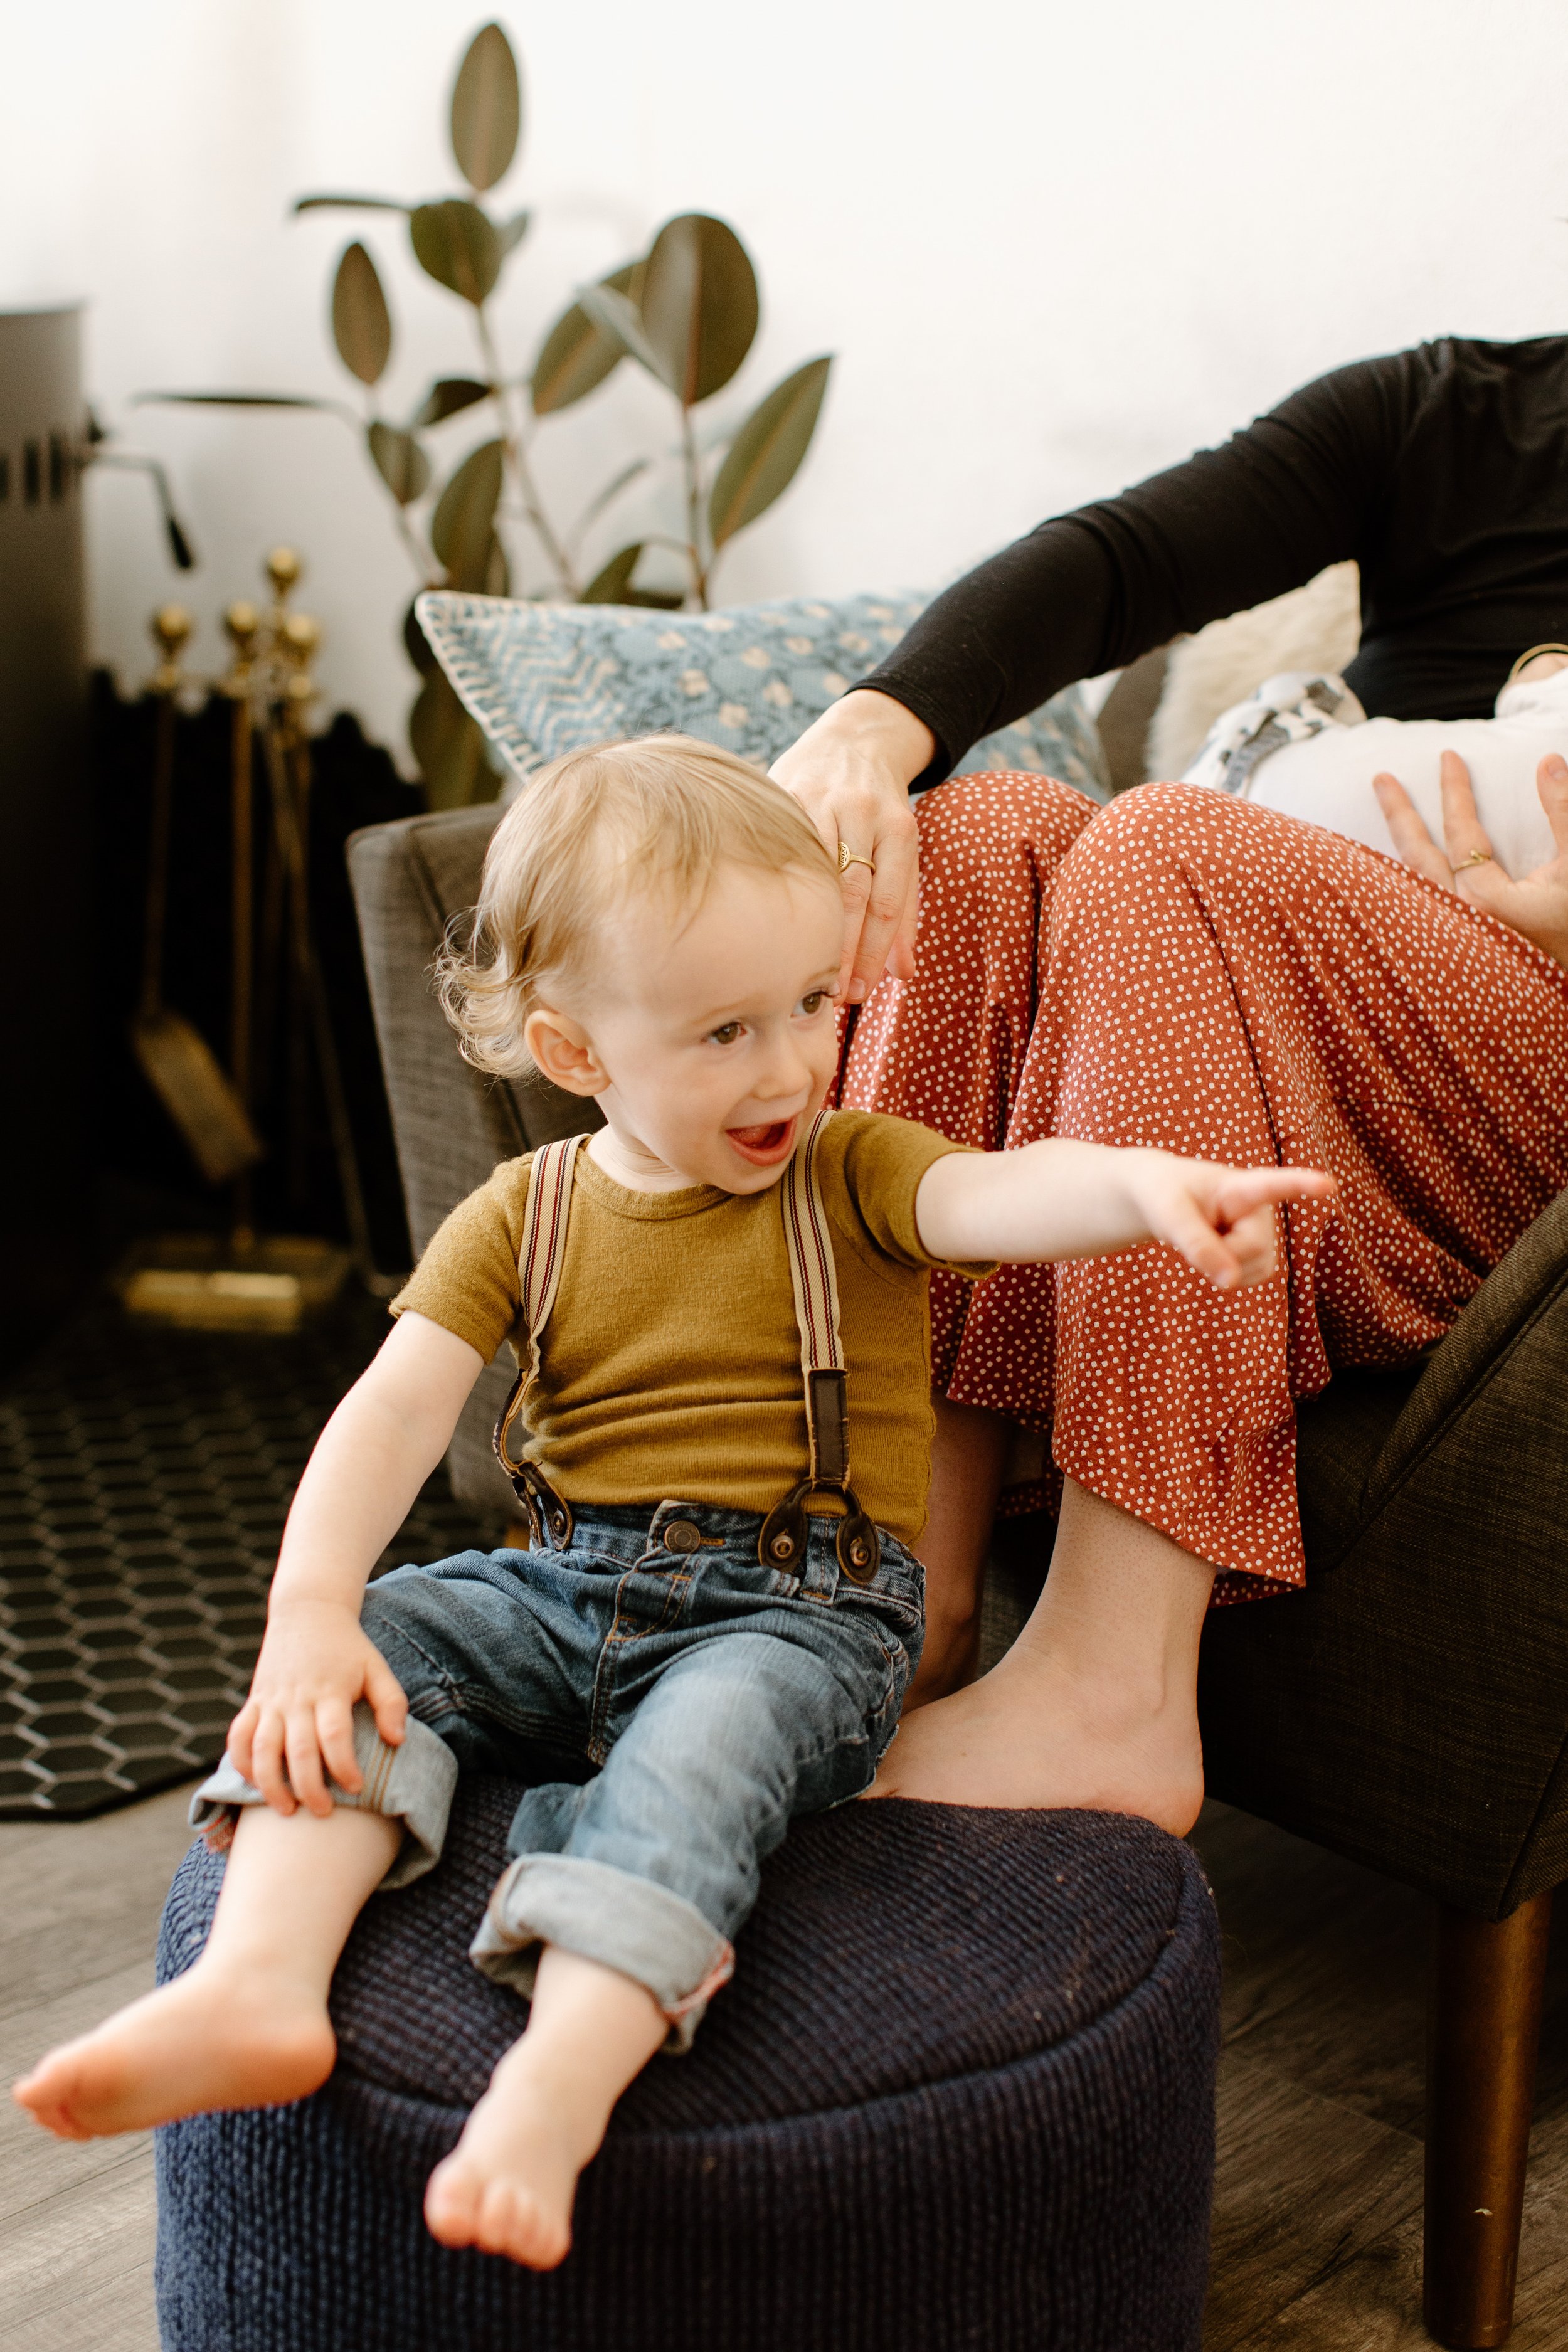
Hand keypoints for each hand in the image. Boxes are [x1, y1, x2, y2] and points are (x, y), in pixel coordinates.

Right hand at [227, 1598, 406, 1817]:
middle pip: (297, 1751)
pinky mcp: (254, 1701)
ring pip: (260, 1749)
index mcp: (330, 1690)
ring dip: (270, 1784)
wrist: (308, 1611)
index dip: (344, 1766)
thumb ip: (391, 1703)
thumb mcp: (376, 1667)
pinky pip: (238, 1737)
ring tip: (286, 1811)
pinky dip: (241, 1763)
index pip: (334, 1736)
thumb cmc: (348, 1647)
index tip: (356, 1787)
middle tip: (323, 1813)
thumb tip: (397, 1741)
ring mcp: (270, 1700)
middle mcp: (297, 1698)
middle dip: (309, 1787)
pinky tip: (255, 1783)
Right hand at [771, 690, 933, 1002]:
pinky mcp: (784, 792)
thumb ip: (905, 910)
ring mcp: (819, 800)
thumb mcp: (904, 850)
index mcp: (898, 828)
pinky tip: (769, 923)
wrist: (854, 740)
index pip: (887, 903)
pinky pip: (780, 846)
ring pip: (812, 874)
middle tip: (834, 994)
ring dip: (809, 926)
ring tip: (801, 971)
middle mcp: (860, 812)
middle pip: (851, 894)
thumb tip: (904, 975)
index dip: (874, 952)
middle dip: (843, 948)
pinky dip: (776, 887)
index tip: (862, 992)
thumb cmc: (881, 810)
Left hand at [1124, 1154, 1337, 1289]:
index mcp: (1240, 1185)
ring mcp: (1264, 1231)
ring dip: (1223, 1265)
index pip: (1273, 1185)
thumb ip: (1197, 1245)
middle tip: (1196, 1231)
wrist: (1162, 1198)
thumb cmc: (1164, 1196)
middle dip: (1222, 1252)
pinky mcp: (1261, 1252)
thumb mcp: (1168, 1216)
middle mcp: (1262, 1208)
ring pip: (1254, 1268)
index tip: (1328, 1184)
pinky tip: (1217, 1252)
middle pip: (1253, 1248)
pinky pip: (1250, 1278)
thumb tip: (1231, 1282)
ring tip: (1208, 1235)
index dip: (1302, 1184)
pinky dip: (1227, 1274)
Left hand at [1372, 750, 1567, 966]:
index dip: (1455, 791)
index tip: (1448, 757)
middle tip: (1380, 778)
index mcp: (1486, 903)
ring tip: (1375, 829)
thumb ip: (1565, 813)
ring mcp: (1449, 947)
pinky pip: (1413, 915)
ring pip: (1408, 889)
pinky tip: (1393, 879)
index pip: (1461, 832)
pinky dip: (1400, 889)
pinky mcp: (1450, 961)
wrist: (1565, 1003)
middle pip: (1416, 859)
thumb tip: (1547, 762)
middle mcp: (1456, 926)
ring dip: (1393, 854)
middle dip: (1400, 815)